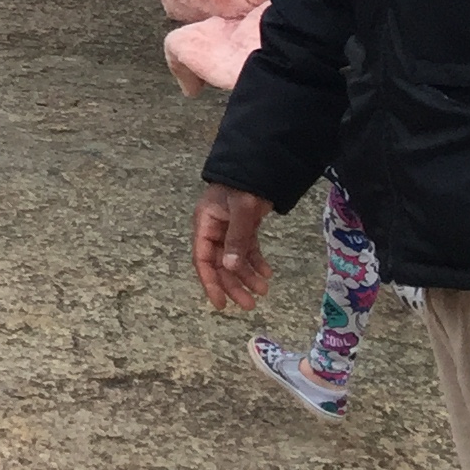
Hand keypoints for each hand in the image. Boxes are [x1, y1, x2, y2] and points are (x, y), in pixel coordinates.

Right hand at [193, 183, 272, 312]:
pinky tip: (267, 272)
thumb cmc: (244, 185)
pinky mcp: (243, 227)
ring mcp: (228, 229)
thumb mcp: (241, 210)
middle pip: (220, 263)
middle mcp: (214, 229)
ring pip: (234, 259)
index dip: (210, 282)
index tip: (220, 303)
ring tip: (264, 290)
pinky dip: (256, 262)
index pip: (203, 259)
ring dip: (247, 275)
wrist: (260, 165)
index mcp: (205, 224)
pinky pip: (247, 250)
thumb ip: (236, 239)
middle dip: (233, 283)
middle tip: (249, 304)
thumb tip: (229, 267)